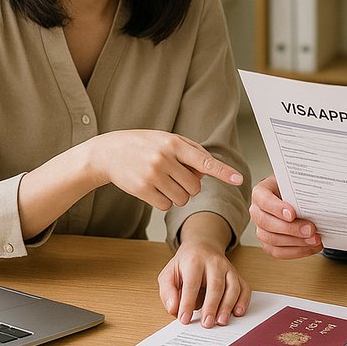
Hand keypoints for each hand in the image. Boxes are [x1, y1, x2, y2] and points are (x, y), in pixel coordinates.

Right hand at [99, 130, 242, 211]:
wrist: (108, 152)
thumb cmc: (143, 145)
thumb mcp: (167, 140)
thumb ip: (191, 152)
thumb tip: (207, 172)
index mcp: (174, 143)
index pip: (204, 161)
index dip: (222, 171)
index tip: (238, 179)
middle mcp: (164, 158)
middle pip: (195, 187)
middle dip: (190, 186)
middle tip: (176, 177)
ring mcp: (153, 174)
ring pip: (182, 199)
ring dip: (178, 195)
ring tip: (163, 182)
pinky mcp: (142, 189)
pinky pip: (166, 205)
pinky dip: (164, 201)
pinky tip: (153, 189)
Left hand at [158, 213, 250, 326]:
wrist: (202, 248)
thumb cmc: (185, 265)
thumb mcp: (169, 274)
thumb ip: (168, 292)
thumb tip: (174, 309)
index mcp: (194, 261)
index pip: (192, 283)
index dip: (187, 302)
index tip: (184, 319)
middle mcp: (214, 263)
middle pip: (216, 285)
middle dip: (211, 306)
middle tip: (207, 324)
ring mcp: (228, 269)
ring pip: (233, 287)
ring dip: (228, 306)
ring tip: (221, 321)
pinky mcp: (237, 275)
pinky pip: (244, 288)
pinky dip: (243, 301)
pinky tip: (237, 312)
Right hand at [249, 175, 321, 258]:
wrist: (295, 197)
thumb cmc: (294, 189)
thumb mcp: (295, 183)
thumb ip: (300, 189)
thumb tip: (316, 199)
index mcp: (261, 193)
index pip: (263, 200)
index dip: (276, 208)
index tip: (292, 214)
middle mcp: (257, 211)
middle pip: (266, 223)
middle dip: (291, 228)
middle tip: (310, 229)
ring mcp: (261, 229)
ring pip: (271, 240)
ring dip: (296, 242)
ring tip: (314, 239)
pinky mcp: (268, 243)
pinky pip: (278, 252)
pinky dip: (296, 251)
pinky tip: (311, 246)